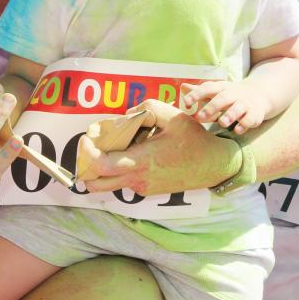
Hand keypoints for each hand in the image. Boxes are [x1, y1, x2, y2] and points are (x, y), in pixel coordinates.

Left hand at [79, 98, 238, 195]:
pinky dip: (118, 168)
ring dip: (102, 167)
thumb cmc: (193, 139)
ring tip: (112, 145)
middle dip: (85, 166)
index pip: (102, 166)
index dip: (87, 153)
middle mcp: (139, 179)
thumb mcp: (172, 115)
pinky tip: (131, 150)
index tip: (87, 138)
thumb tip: (126, 115)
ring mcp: (142, 187)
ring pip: (109, 183)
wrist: (213, 164)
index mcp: (142, 161)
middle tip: (90, 146)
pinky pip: (123, 181)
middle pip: (96, 184)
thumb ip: (146, 109)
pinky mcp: (147, 190)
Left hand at [182, 80, 267, 134]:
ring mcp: (245, 103)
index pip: (208, 88)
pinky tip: (237, 130)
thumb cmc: (230, 95)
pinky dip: (244, 124)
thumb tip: (182, 87)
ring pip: (238, 108)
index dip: (196, 94)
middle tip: (200, 117)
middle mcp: (233, 94)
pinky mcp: (254, 114)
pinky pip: (249, 119)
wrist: (258, 95)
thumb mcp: (216, 91)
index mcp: (221, 87)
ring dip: (230, 115)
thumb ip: (199, 91)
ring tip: (221, 123)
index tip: (186, 102)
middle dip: (212, 107)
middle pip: (223, 98)